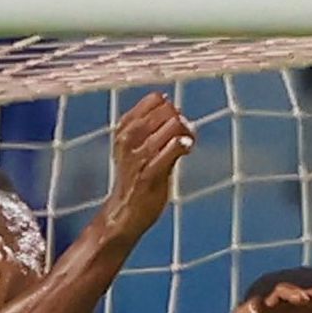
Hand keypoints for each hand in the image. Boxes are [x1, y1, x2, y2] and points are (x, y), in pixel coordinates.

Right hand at [95, 91, 194, 249]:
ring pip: (174, 124)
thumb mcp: (133, 144)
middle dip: (182, 119)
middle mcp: (128, 139)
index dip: (171, 108)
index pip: (155, 99)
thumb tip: (169, 101)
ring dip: (187, 132)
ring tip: (187, 144)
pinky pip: (175, 147)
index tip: (174, 122)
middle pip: (168, 110)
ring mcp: (139, 156)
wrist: (124, 213)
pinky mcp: (151, 174)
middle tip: (185, 134)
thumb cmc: (134, 177)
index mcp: (124, 128)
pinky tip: (187, 150)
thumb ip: (148, 123)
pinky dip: (185, 145)